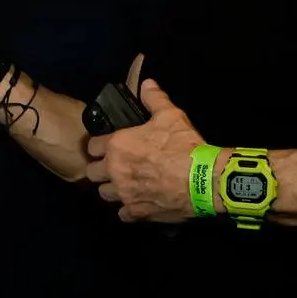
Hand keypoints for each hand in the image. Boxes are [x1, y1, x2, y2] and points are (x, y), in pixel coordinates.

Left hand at [85, 80, 204, 222]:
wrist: (205, 179)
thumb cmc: (184, 145)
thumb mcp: (171, 115)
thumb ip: (154, 99)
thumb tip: (147, 83)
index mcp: (117, 145)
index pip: (91, 146)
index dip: (100, 146)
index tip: (109, 147)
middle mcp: (114, 170)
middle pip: (92, 173)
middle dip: (102, 170)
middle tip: (116, 168)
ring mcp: (124, 193)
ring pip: (104, 194)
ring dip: (113, 190)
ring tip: (126, 186)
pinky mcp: (136, 212)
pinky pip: (123, 214)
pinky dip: (128, 210)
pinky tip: (139, 203)